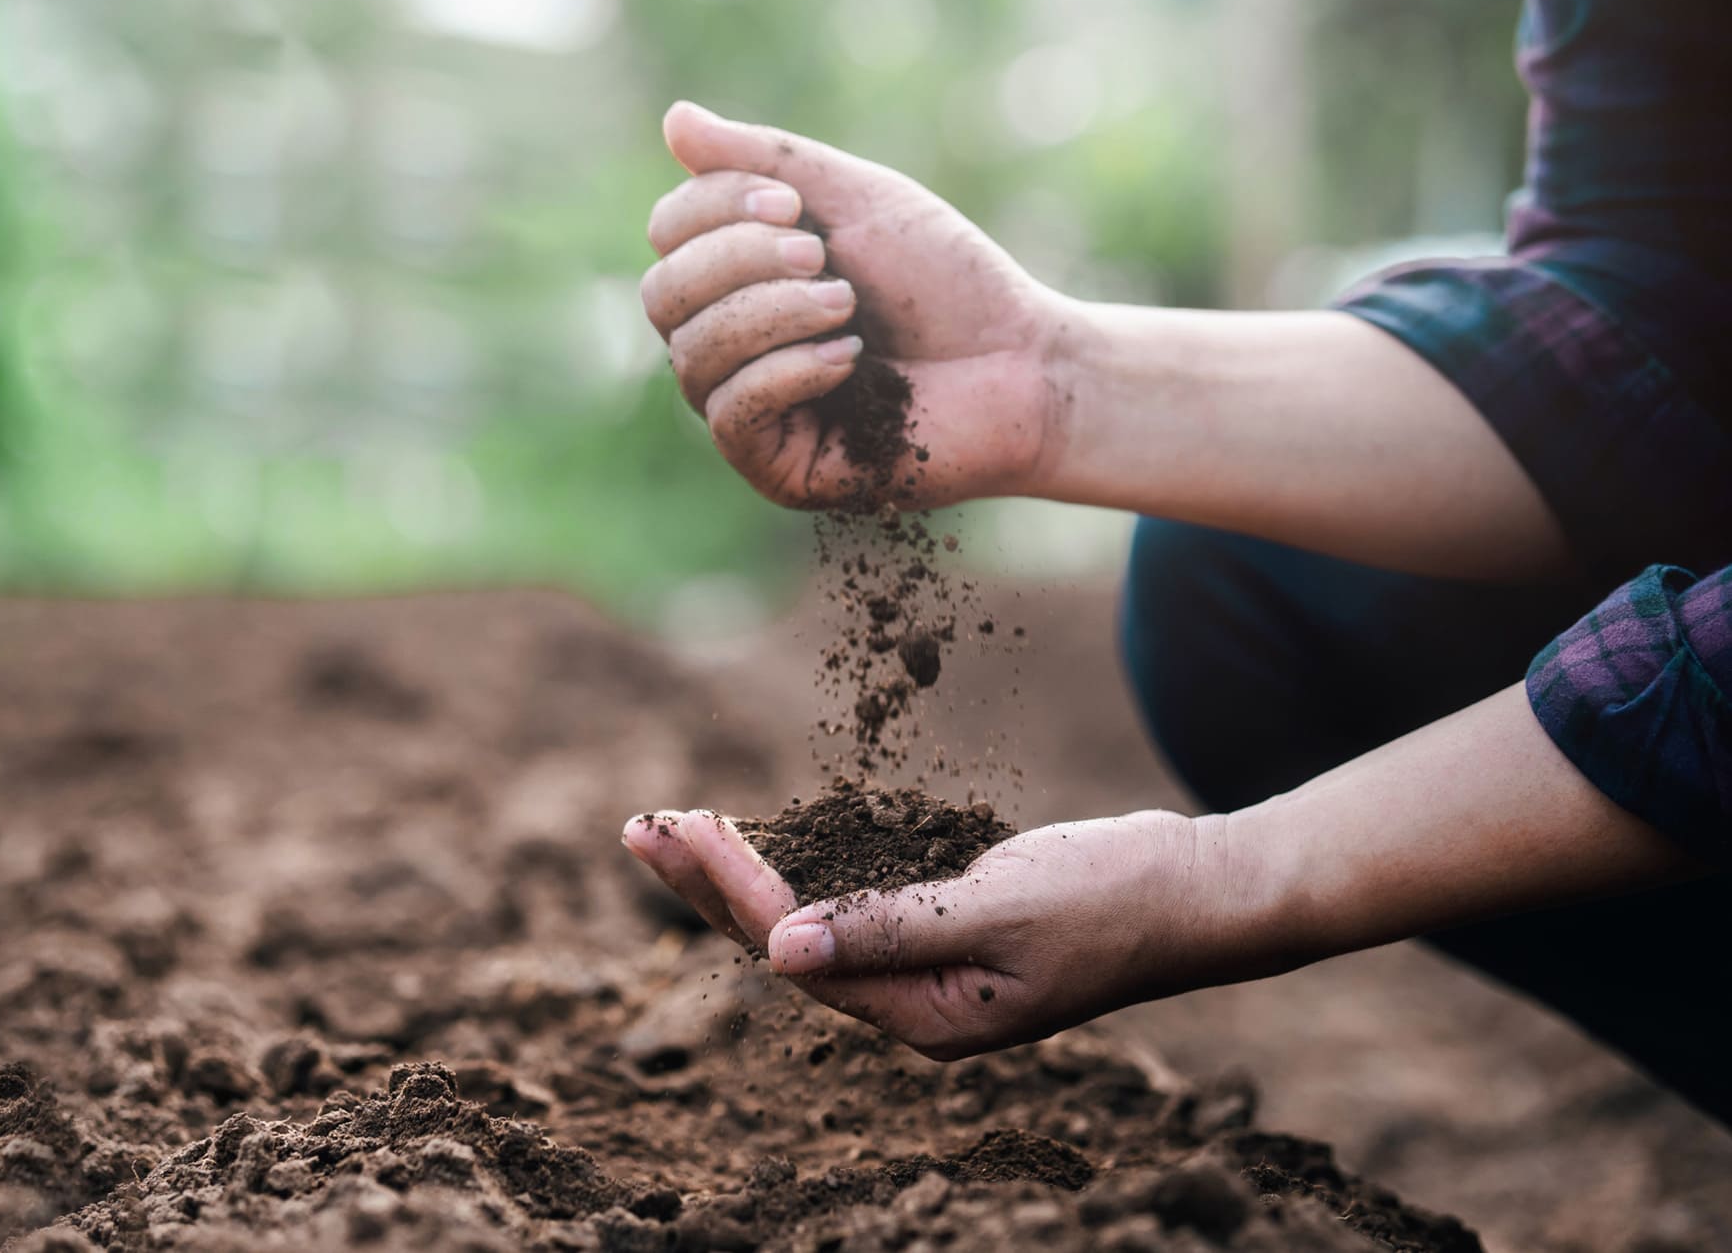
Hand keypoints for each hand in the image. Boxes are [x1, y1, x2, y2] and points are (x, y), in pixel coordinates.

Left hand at [622, 807, 1267, 1060]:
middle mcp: (915, 1005)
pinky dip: (801, 869)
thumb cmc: (1116, 898)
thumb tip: (780, 951)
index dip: (731, 890)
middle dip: (708, 886)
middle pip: (784, 947)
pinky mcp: (945, 930)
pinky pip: (850, 905)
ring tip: (674, 830)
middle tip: (640, 825)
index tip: (677, 828)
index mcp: (926, 1017)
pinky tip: (763, 844)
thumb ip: (892, 929)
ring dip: (743, 876)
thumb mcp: (1002, 912)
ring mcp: (930, 970)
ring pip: (809, 925)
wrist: (1201, 890)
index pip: (798, 953)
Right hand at [642, 101, 1074, 509]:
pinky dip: (786, 372)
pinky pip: (732, 415)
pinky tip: (849, 357)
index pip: (668, 236)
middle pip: (664, 296)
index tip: (793, 204)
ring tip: (846, 306)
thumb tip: (673, 121)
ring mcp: (749, 411)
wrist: (1023, 363)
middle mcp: (730, 345)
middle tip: (821, 256)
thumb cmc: (947, 282)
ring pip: (693, 355)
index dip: (713, 208)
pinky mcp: (777, 468)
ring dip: (772, 314)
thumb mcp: (856, 200)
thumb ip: (766, 161)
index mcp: (740, 278)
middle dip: (738, 262)